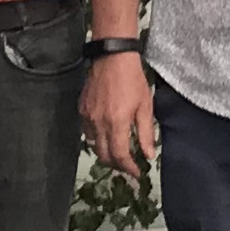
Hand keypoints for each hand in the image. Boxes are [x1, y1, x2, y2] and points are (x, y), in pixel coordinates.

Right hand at [82, 52, 156, 176]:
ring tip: (117, 152)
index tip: (136, 172)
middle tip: (127, 165)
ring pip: (93, 145)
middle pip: (104, 155)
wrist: (112, 57)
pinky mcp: (81, 109)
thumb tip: (148, 155)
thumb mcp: (145, 106)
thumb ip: (145, 133)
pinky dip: (96, 139)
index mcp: (117, 123)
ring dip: (105, 152)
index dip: (128, 168)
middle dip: (116, 164)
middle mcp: (99, 123)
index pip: (120, 155)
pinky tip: (105, 135)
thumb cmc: (133, 80)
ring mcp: (88, 116)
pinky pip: (87, 132)